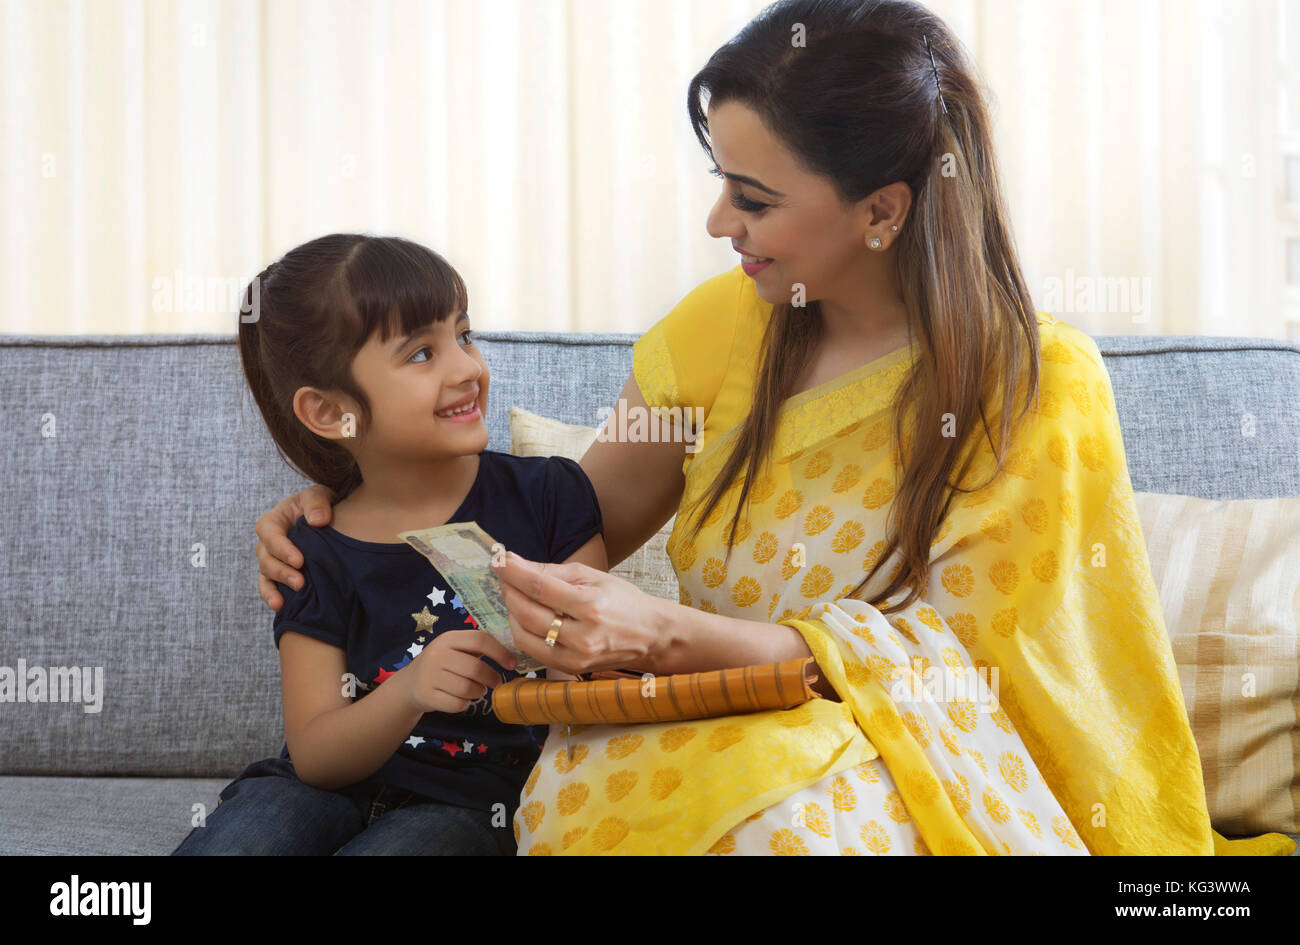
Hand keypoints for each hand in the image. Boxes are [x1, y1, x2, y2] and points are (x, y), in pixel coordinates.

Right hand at [255, 484, 335, 610]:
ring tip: (286, 601)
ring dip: (276, 587)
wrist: (333, 520)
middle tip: (300, 582)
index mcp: (275, 520)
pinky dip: (271, 596)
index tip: (300, 560)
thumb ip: (317, 502)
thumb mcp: (321, 495)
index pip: (269, 532)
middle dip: (281, 571)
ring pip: (266, 574)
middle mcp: (269, 541)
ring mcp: (273, 559)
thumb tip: (317, 521)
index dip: (281, 548)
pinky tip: (280, 606)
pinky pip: (269, 587)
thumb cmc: (322, 505)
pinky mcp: (280, 574)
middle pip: (266, 557)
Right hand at [398, 630, 515, 714]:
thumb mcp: (455, 649)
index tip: (512, 664)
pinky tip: (463, 699)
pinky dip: (466, 704)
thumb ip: (478, 648)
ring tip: (478, 690)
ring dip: (479, 692)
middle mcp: (437, 654)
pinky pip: (457, 704)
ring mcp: (429, 675)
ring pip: (467, 688)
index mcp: (448, 638)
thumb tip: (511, 655)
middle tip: (496, 682)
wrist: (410, 684)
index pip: (480, 640)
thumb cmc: (443, 665)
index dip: (500, 652)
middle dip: (491, 678)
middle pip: (475, 668)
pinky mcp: (426, 695)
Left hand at [492, 551, 662, 674]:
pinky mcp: (571, 669)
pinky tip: (523, 616)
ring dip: (511, 613)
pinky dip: (522, 632)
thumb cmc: (623, 601)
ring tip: (513, 595)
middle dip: (509, 591)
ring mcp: (576, 657)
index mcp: (591, 606)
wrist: (650, 635)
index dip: (514, 573)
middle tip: (505, 576)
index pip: (540, 588)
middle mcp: (583, 635)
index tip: (499, 561)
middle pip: (527, 613)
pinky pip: (533, 651)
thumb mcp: (592, 576)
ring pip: (524, 636)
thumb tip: (516, 564)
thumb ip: (552, 572)